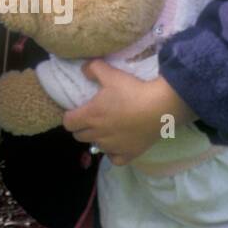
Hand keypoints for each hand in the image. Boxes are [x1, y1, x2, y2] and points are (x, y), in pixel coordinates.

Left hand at [62, 59, 197, 164]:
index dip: (71, 116)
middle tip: (92, 119)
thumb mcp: (111, 74)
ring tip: (107, 129)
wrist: (160, 107)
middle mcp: (98, 134)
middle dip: (82, 128)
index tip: (77, 111)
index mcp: (90, 116)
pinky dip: (113, 153)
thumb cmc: (132, 91)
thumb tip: (84, 69)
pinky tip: (117, 145)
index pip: (68, 123)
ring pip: (96, 146)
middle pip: (79, 136)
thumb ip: (93, 69)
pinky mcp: (128, 154)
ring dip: (98, 139)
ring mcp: (113, 146)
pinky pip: (114, 159)